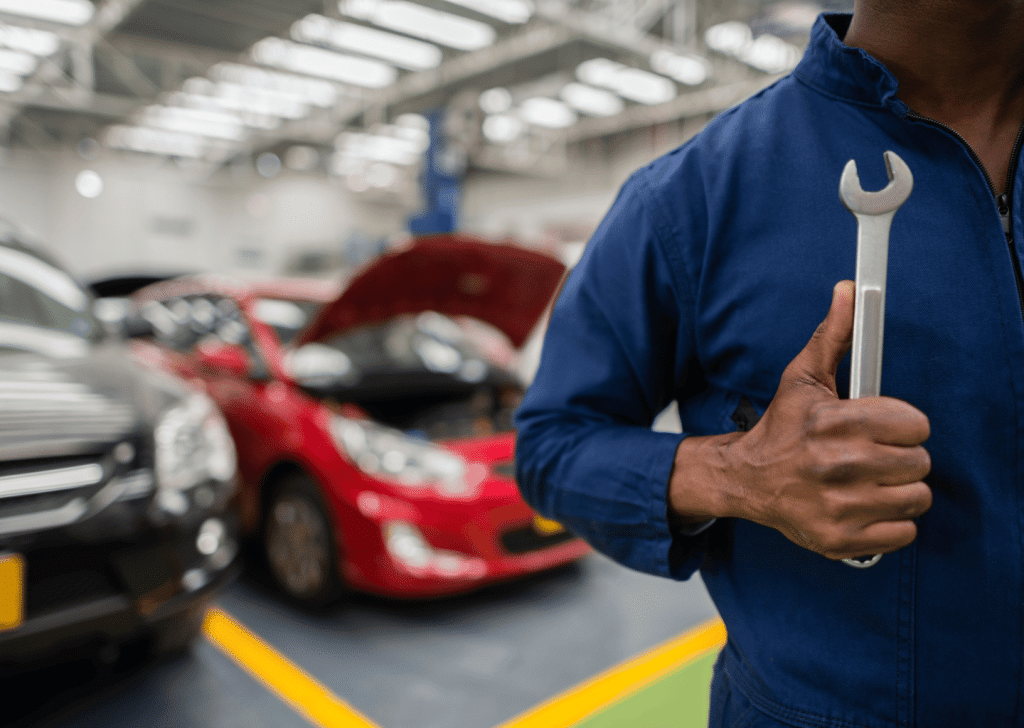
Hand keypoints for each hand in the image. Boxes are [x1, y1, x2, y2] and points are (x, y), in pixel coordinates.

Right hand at [669, 280, 931, 560]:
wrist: (746, 480)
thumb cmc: (783, 428)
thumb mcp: (803, 379)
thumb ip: (833, 336)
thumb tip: (848, 291)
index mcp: (832, 423)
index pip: (914, 425)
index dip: (904, 425)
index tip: (885, 428)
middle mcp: (834, 466)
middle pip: (919, 463)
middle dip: (902, 458)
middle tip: (875, 455)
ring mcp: (837, 506)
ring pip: (916, 498)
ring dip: (899, 490)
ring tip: (872, 481)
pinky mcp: (839, 539)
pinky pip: (903, 533)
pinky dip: (891, 524)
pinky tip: (866, 506)